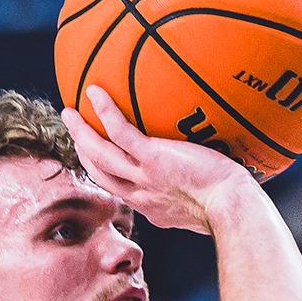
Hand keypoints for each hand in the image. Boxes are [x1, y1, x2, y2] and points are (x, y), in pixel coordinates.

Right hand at [65, 86, 257, 234]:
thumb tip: (208, 176)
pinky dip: (104, 112)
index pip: (119, 189)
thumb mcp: (205, 205)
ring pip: (99, 155)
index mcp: (151, 206)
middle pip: (99, 173)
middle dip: (82, 152)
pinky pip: (120, 132)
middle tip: (74, 132)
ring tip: (70, 112)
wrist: (231, 208)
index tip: (97, 160)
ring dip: (81, 133)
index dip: (104, 174)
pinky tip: (95, 92)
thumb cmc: (230, 205)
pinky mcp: (152, 159)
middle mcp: (141, 195)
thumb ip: (195, 192)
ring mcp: (143, 177)